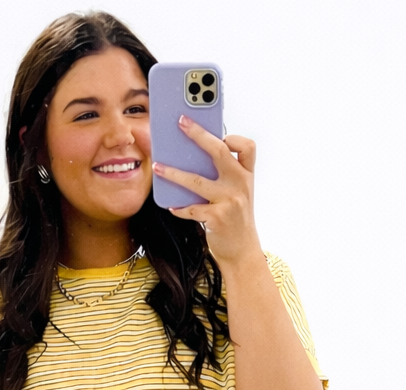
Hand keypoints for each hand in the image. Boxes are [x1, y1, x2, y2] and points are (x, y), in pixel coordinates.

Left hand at [152, 115, 261, 265]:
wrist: (242, 252)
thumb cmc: (235, 220)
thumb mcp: (237, 195)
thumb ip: (223, 177)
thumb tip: (191, 159)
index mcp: (246, 176)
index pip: (247, 147)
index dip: (234, 137)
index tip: (219, 133)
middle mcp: (241, 185)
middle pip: (219, 151)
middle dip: (198, 134)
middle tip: (180, 122)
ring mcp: (230, 201)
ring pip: (196, 181)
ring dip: (173, 173)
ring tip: (158, 167)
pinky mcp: (217, 217)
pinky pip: (192, 208)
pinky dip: (180, 208)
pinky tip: (172, 206)